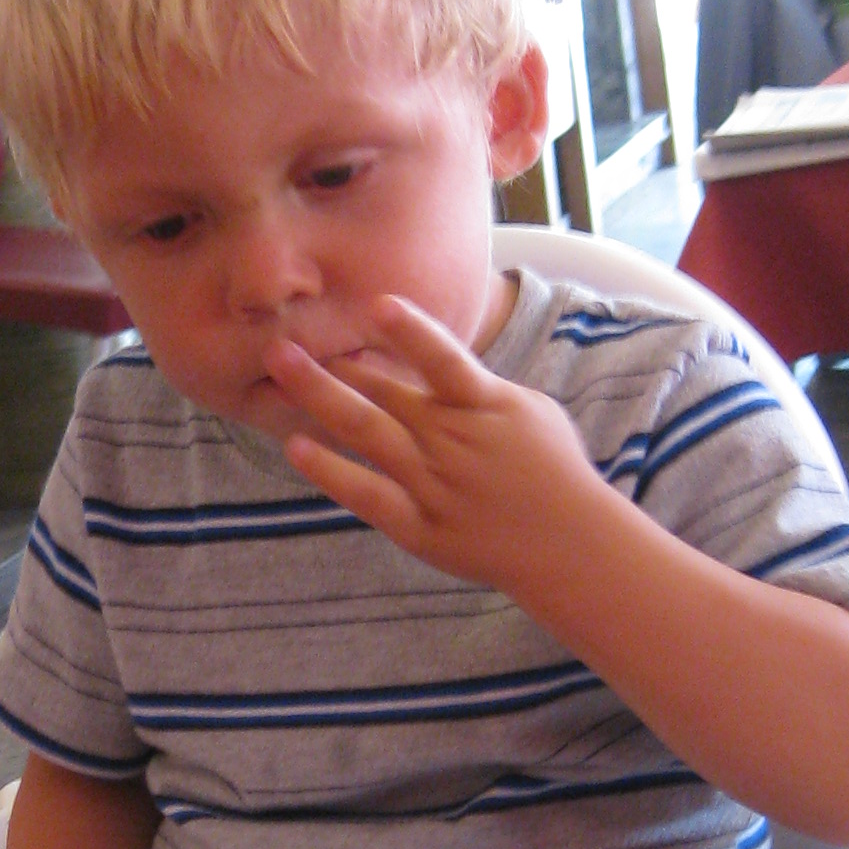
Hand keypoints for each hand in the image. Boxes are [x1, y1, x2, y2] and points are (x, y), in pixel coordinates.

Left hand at [263, 296, 599, 589]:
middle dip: (329, 367)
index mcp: (486, 405)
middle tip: (278, 341)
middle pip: (382, 395)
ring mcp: (434, 484)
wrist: (571, 545)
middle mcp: (452, 440)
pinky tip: (296, 447)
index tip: (378, 304)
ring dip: (318, 400)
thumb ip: (475, 384)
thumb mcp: (526, 410)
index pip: (445, 360)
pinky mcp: (420, 526)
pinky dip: (331, 472)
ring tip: (277, 372)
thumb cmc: (550, 469)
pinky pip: (368, 495)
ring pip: (366, 434)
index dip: (413, 331)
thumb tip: (429, 355)